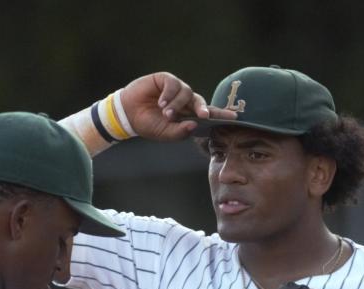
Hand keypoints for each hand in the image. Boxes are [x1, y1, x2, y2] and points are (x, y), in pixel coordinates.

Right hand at [119, 72, 237, 141]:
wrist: (128, 114)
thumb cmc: (148, 124)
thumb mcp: (165, 133)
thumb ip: (180, 132)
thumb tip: (195, 124)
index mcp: (187, 114)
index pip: (207, 114)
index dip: (220, 114)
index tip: (235, 117)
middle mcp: (184, 101)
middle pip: (200, 101)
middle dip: (204, 108)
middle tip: (204, 115)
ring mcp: (176, 89)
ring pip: (186, 93)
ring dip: (176, 105)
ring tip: (165, 113)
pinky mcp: (165, 80)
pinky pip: (173, 83)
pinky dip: (169, 94)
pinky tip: (161, 102)